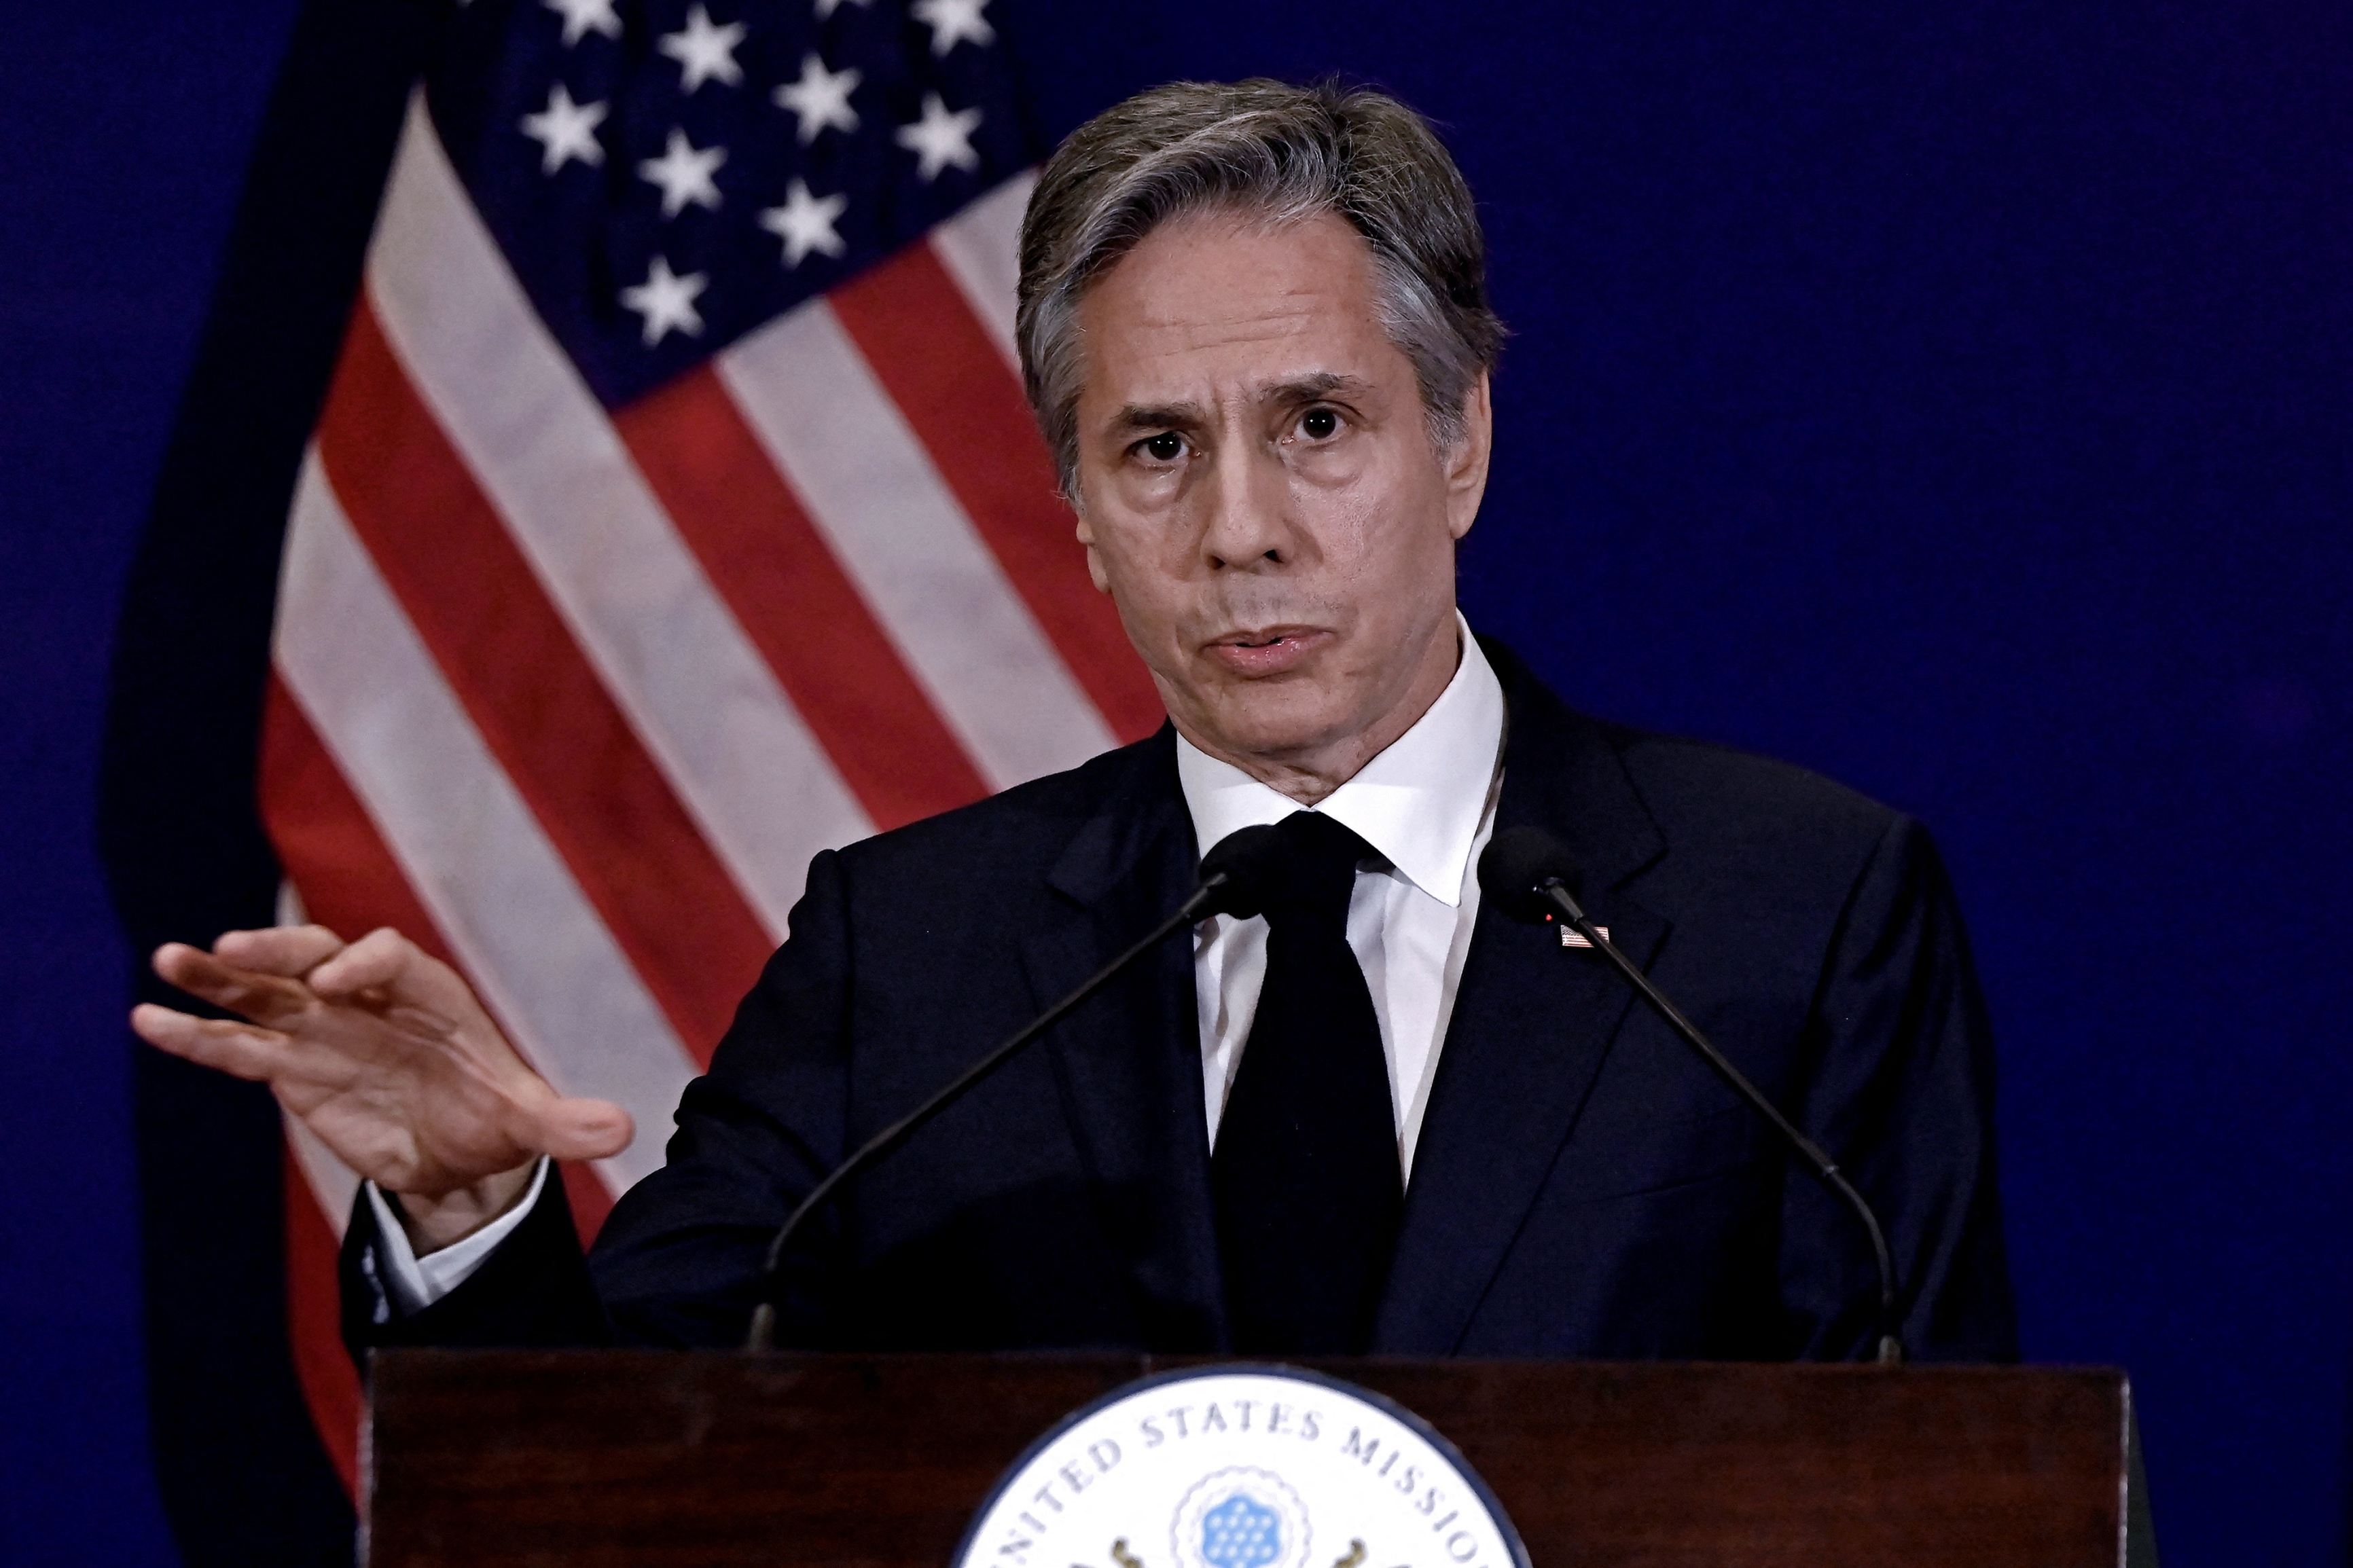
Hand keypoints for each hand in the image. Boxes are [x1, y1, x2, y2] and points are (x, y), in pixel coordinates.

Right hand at [132, 925, 631, 1249]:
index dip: (363, 964)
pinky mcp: (291, 1067)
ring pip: (265, 992)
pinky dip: (196, 1035)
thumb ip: (567, 1124)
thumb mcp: (532, 1123)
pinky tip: (147, 1020)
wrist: (459, 1152)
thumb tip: (623, 1133)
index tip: (335, 986)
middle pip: (317, 956)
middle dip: (280, 951)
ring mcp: (322, 1029)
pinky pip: (238, 1046)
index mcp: (428, 994)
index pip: (391, 959)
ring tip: (168, 962)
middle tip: (231, 947)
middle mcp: (367, 1000)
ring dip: (219, 976)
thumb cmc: (494, 1117)